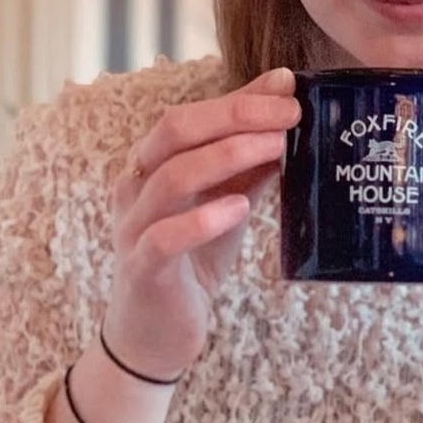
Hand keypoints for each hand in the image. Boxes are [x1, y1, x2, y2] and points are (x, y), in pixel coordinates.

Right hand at [103, 67, 300, 380]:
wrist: (156, 334)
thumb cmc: (190, 264)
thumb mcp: (224, 209)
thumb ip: (247, 171)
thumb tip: (285, 127)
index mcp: (152, 165)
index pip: (191, 116)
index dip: (239, 99)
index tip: (287, 88)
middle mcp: (134, 186)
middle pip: (175, 131)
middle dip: (236, 117)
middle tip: (288, 115)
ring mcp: (133, 226)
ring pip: (171, 176)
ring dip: (227, 157)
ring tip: (275, 148)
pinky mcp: (142, 268)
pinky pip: (165, 236)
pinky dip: (203, 219)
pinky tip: (240, 207)